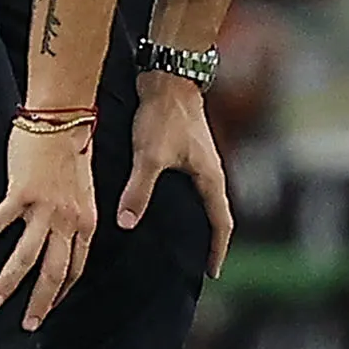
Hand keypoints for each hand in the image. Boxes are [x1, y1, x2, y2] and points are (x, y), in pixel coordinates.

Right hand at [0, 120, 99, 328]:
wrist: (63, 119)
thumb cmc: (71, 152)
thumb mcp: (83, 192)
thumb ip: (75, 218)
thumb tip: (63, 239)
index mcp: (86, 222)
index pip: (75, 269)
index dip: (61, 293)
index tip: (47, 310)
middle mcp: (69, 220)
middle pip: (54, 273)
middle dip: (39, 303)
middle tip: (27, 326)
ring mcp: (46, 208)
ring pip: (27, 257)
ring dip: (8, 283)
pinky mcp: (22, 193)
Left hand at [116, 76, 234, 277]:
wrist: (168, 77)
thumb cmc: (164, 115)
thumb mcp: (149, 155)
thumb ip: (138, 190)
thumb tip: (127, 224)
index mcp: (210, 178)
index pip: (221, 222)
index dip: (217, 249)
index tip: (211, 271)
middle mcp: (212, 172)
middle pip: (217, 214)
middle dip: (211, 240)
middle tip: (198, 263)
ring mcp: (203, 161)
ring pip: (206, 200)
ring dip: (200, 221)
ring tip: (184, 241)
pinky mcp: (190, 152)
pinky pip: (194, 187)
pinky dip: (189, 204)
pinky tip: (168, 208)